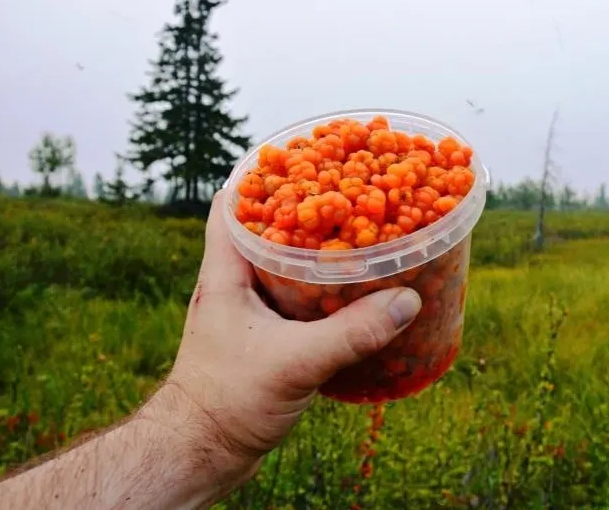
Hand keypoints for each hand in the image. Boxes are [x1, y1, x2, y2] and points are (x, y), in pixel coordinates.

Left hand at [139, 190, 421, 485]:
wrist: (201, 452)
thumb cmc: (227, 401)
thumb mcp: (294, 362)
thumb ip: (350, 333)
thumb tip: (407, 301)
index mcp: (226, 274)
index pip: (234, 205)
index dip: (264, 175)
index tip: (306, 156)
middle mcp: (236, 286)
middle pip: (270, 229)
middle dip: (308, 210)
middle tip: (352, 194)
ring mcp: (251, 313)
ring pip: (288, 266)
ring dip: (321, 252)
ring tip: (364, 236)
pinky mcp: (268, 340)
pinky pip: (301, 301)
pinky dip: (329, 291)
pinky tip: (360, 296)